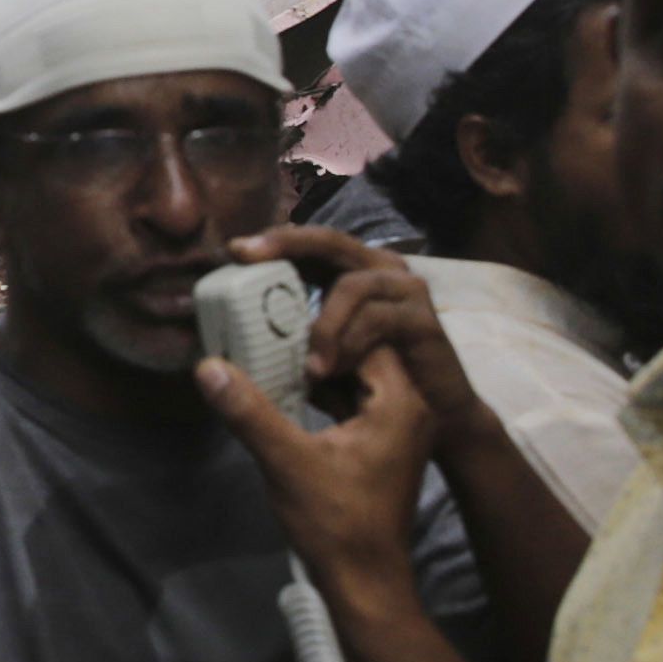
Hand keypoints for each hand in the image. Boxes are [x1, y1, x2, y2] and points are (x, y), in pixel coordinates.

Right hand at [192, 317, 438, 598]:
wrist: (365, 580)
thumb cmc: (335, 522)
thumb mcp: (286, 462)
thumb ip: (249, 411)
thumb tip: (207, 366)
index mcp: (402, 402)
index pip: (367, 337)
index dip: (325, 331)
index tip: (282, 333)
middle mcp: (412, 407)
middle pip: (366, 352)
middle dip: (322, 345)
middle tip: (275, 337)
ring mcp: (402, 427)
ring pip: (360, 377)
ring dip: (322, 368)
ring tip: (276, 359)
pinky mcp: (387, 444)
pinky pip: (358, 401)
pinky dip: (328, 393)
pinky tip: (291, 392)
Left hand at [234, 225, 506, 465]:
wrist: (436, 421)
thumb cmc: (371, 384)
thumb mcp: (319, 358)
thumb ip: (288, 340)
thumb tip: (226, 351)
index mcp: (350, 272)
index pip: (307, 244)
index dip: (272, 240)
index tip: (231, 250)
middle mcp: (379, 270)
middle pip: (328, 241)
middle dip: (285, 245)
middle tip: (246, 257)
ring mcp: (404, 290)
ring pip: (352, 284)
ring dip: (322, 323)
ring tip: (306, 366)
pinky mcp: (424, 320)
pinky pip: (380, 318)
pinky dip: (350, 342)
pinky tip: (332, 370)